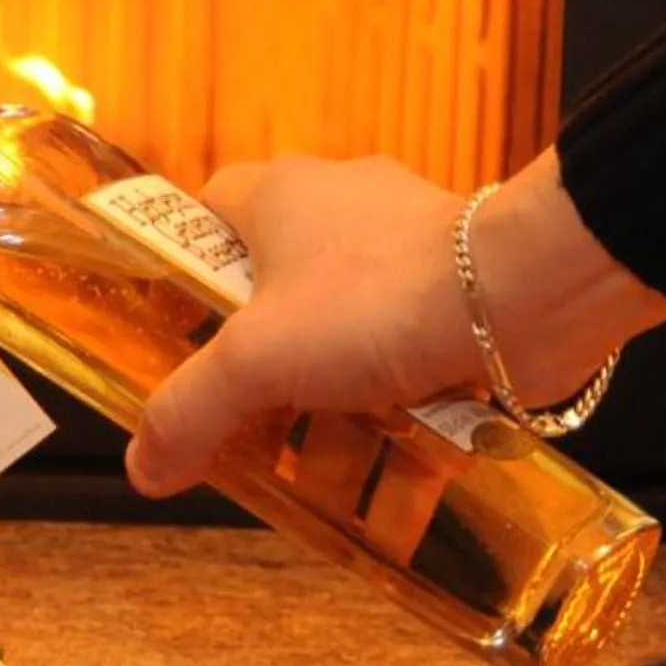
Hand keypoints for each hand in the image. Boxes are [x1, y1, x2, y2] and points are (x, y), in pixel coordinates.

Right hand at [126, 150, 665, 495]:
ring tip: (324, 470)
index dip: (180, 277)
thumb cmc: (375, 300)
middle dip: (262, 371)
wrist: (523, 295)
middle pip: (272, 292)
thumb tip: (142, 466)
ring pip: (345, 331)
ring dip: (333, 404)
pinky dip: (400, 410)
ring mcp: (405, 248)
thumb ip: (190, 411)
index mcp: (278, 195)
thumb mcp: (256, 361)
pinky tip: (395, 469)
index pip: (202, 218)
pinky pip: (409, 354)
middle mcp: (340, 208)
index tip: (170, 341)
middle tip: (245, 429)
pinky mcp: (458, 292)